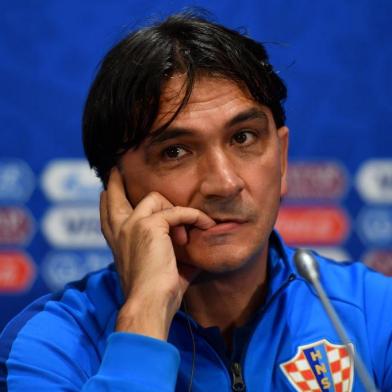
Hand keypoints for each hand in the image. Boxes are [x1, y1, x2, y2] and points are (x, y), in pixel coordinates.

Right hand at [99, 167, 214, 338]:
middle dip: (115, 181)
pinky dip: (194, 218)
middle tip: (116, 170)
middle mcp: (120, 230)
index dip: (109, 200)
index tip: (107, 191)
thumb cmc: (156, 294)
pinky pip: (178, 211)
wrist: (149, 305)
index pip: (108, 214)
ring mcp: (132, 225)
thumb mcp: (160, 269)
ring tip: (184, 236)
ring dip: (176, 211)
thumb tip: (191, 253)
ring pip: (155, 198)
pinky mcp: (150, 225)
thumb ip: (171, 255)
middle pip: (112, 196)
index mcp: (118, 242)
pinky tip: (205, 225)